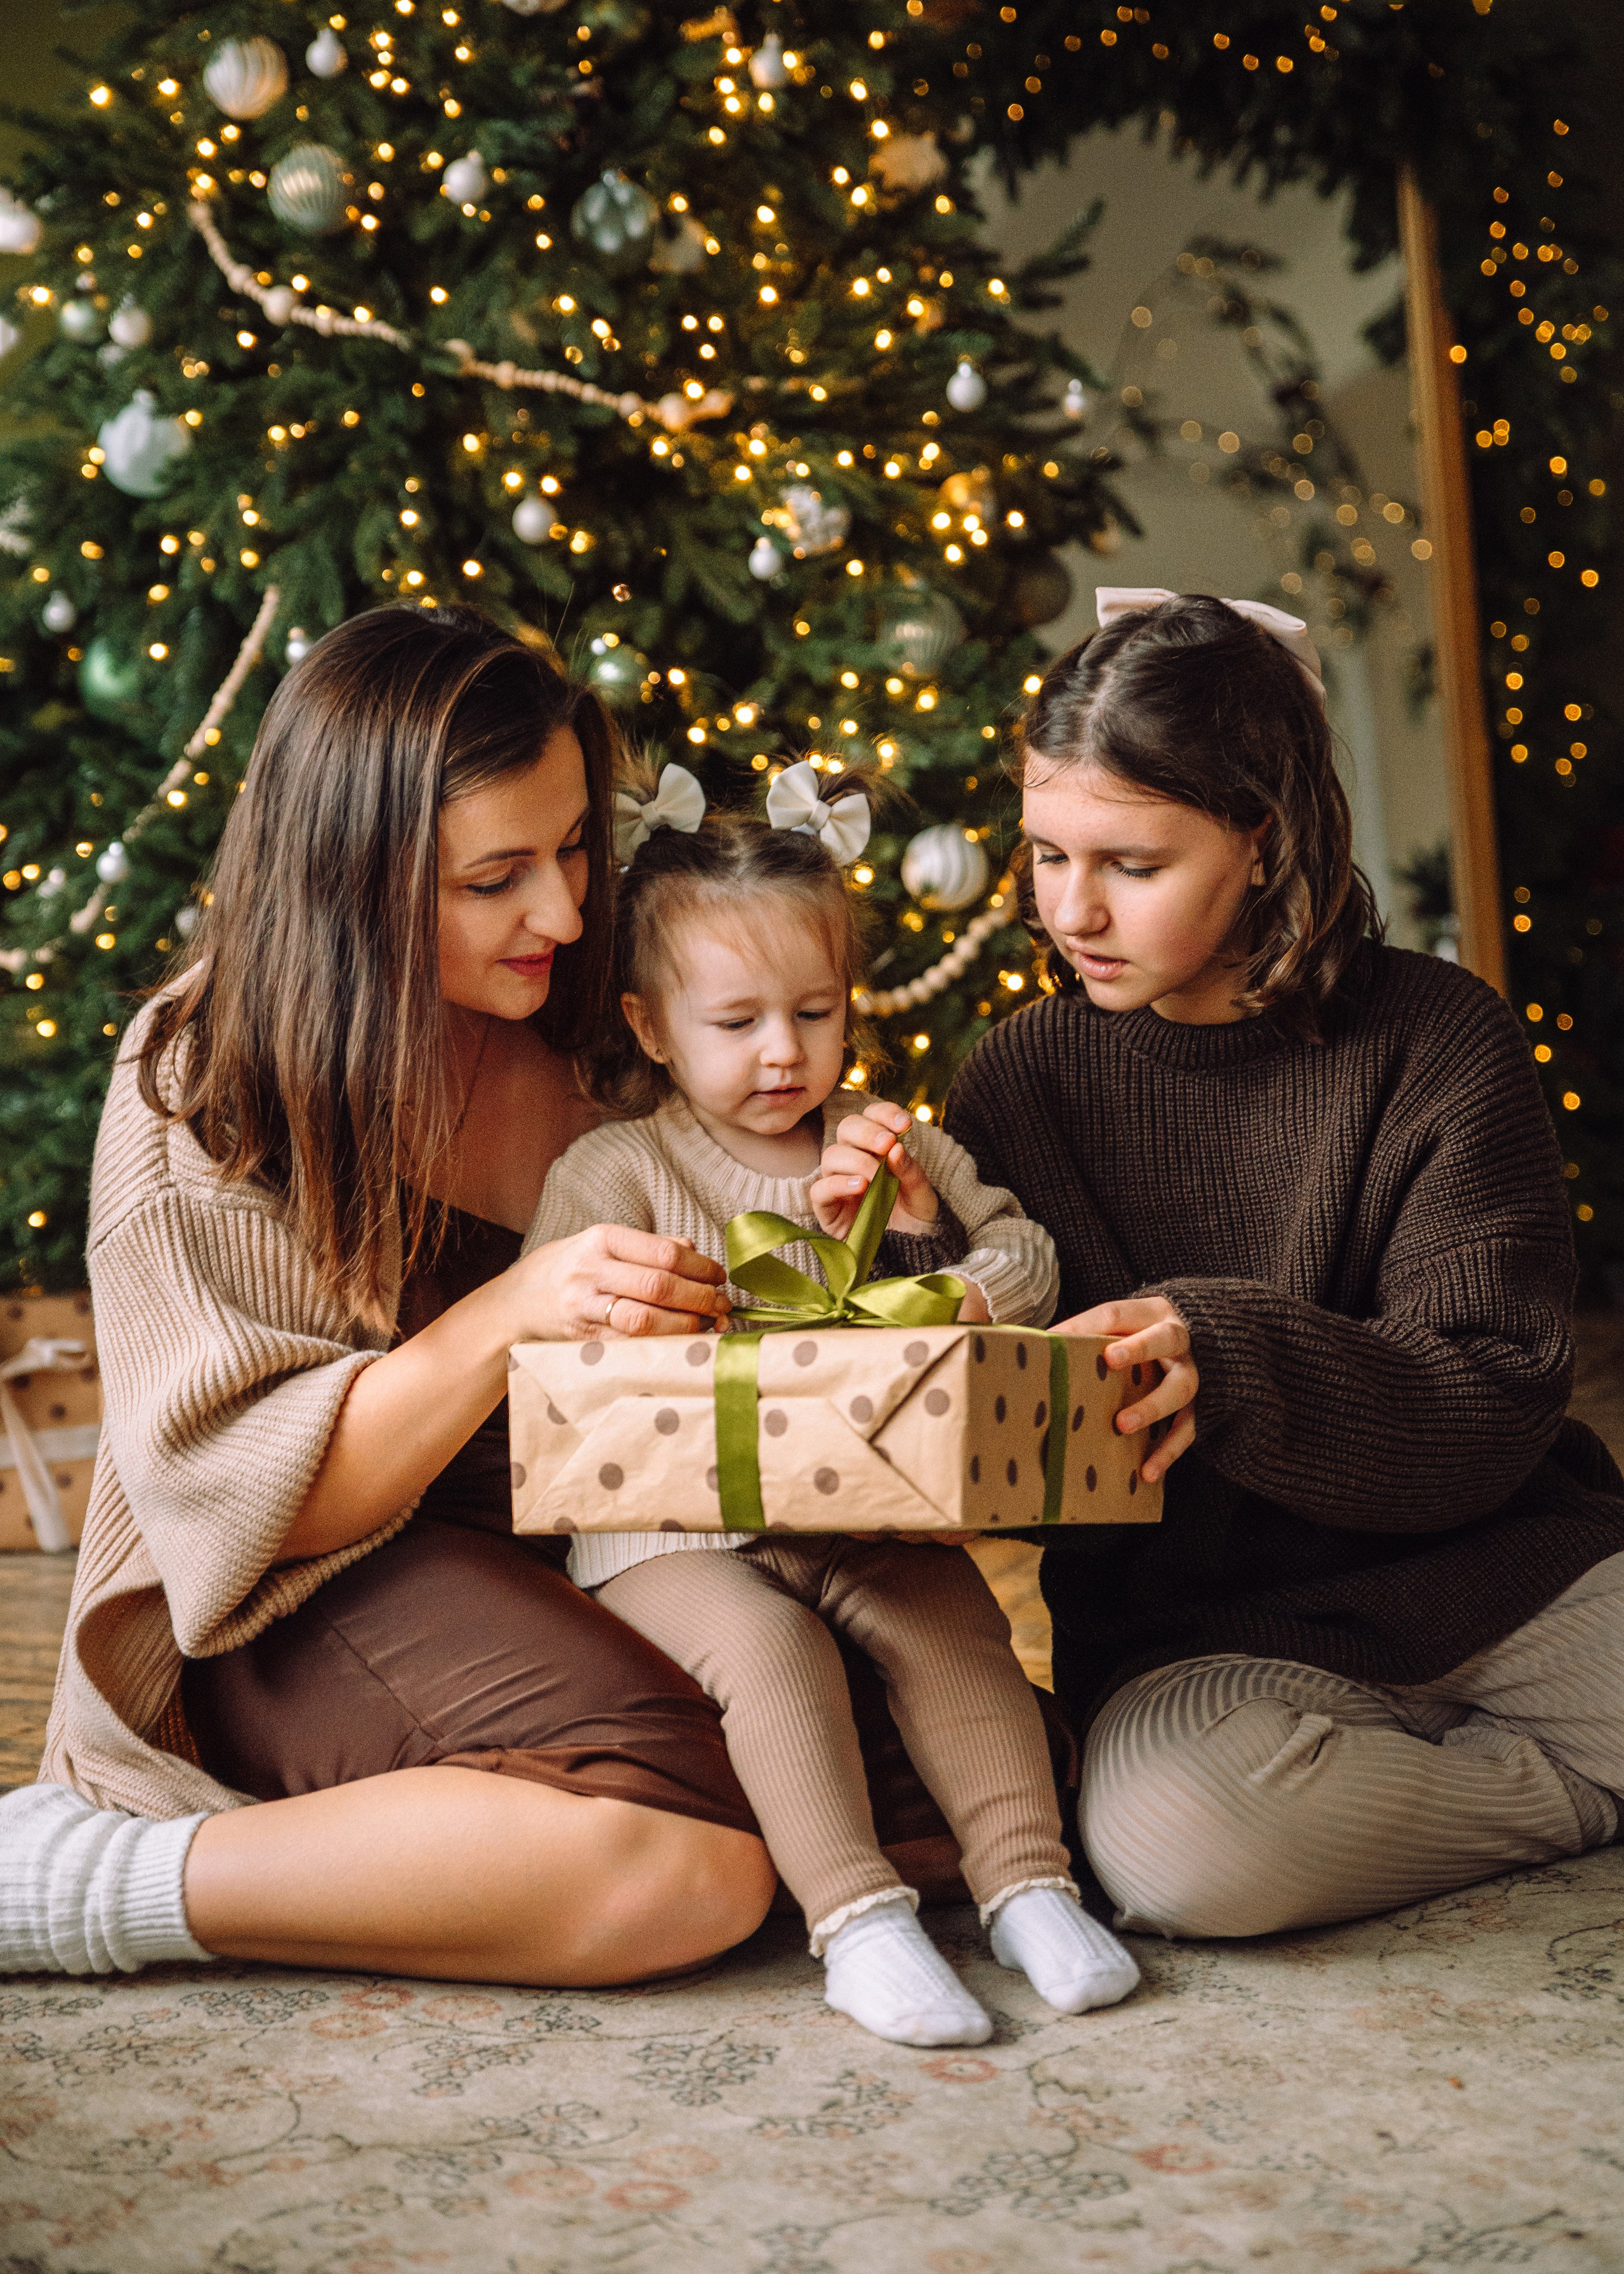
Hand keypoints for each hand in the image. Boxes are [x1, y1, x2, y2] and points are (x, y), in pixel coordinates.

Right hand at [503, 1226, 729, 1340]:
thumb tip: (693, 1250)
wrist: (512, 1305)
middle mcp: (591, 1271)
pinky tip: (683, 1341)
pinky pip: (631, 1344)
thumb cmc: (566, 1270)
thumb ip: (645, 1247)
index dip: (700, 1267)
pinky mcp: (583, 1339)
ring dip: (687, 1324)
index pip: (663, 1252)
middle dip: (700, 1297)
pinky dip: (663, 1344)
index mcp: (600, 1239)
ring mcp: (585, 1307)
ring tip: (709, 1324)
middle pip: (659, 1285)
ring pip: (646, 1319)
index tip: (719, 1276)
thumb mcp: (598, 1244)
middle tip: (723, 1304)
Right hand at [811, 1099, 940, 1239]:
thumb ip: (910, 1171)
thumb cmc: (914, 1218)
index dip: (884, 1114)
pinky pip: (819, 1189)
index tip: (904, 1124)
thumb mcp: (922, 1194)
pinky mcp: (827, 1209)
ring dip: (856, 1160)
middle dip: (867, 1132)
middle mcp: (854, 1160)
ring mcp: (838, 1183)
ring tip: (876, 1175)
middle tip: (887, 1143)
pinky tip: (860, 1187)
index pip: (871, 1118)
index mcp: (877, 1148)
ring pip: (831, 1155)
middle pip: (846, 1128)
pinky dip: (838, 1184)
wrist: (911, 1252)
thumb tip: (895, 1148)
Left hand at [1053, 1296, 1196, 1483]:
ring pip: (1181, 1388)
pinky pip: (1187, 1429)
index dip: (1096, 1325)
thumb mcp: (1117, 1326)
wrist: (1198, 1344)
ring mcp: (1191, 1373)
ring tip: (1122, 1425)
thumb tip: (1041, 1346)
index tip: (1072, 1339)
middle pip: (1166, 1338)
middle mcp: (1178, 1340)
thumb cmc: (1139, 1336)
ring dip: (1152, 1407)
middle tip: (1111, 1360)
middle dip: (1140, 1348)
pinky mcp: (1198, 1406)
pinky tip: (1147, 1472)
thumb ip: (1084, 1332)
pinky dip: (1168, 1451)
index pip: (1121, 1314)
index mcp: (1151, 1313)